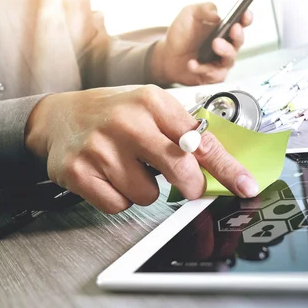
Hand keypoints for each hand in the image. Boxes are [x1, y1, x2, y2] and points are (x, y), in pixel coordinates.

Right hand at [24, 86, 258, 213]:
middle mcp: (127, 122)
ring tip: (129, 167)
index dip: (227, 168)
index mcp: (152, 102)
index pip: (200, 141)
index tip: (246, 186)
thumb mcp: (153, 110)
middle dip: (189, 185)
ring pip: (147, 195)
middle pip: (180, 171)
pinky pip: (119, 205)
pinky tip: (110, 176)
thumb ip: (186, 134)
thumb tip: (226, 166)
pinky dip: (120, 197)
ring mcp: (100, 148)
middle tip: (184, 182)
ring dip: (145, 189)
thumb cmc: (116, 114)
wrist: (61, 116)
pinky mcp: (78, 173)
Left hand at [149, 2, 252, 85]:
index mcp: (224, 29)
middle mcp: (225, 45)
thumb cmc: (181, 34)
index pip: (240, 23)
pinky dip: (202, 69)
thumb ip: (204, 9)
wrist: (167, 54)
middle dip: (237, 36)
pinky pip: (213, 74)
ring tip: (214, 44)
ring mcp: (220, 61)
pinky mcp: (212, 75)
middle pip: (238, 42)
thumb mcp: (190, 14)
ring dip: (224, 52)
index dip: (246, 19)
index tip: (245, 15)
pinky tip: (192, 63)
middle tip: (232, 30)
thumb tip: (217, 15)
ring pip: (229, 60)